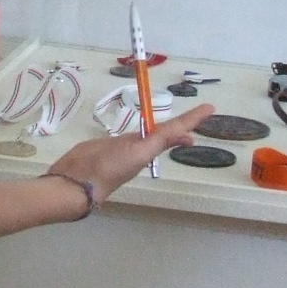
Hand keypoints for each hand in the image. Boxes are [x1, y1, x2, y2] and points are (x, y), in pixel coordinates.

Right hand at [46, 103, 214, 206]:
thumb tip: (187, 134)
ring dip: (165, 127)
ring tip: (178, 121)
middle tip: (199, 114)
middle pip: (166, 132)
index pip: (175, 130)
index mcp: (150, 148)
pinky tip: (145, 127)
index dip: (191, 120)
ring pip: (150, 133)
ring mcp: (125, 147)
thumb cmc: (110, 167)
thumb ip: (159, 140)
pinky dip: (143, 128)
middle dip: (181, 124)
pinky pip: (132, 134)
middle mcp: (141, 147)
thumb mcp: (138, 152)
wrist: (77, 179)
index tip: (209, 108)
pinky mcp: (108, 145)